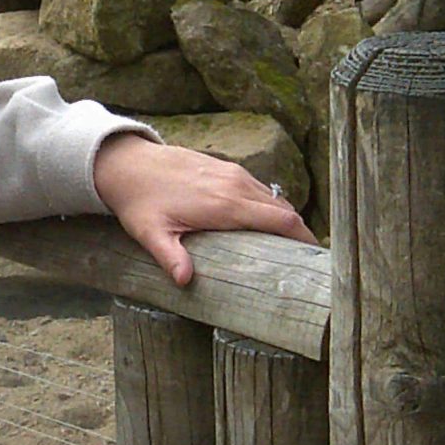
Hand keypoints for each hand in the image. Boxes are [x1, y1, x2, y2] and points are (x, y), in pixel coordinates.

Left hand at [92, 132, 313, 286]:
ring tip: (289, 247)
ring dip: (285, 220)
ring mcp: (233, 174)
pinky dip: (269, 207)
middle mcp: (236, 186)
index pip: (282, 221)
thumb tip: (185, 281)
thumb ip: (170, 256)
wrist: (127, 163)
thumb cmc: (138, 202)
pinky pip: (259, 189)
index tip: (317, 259)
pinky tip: (263, 225)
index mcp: (226, 205)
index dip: (304, 239)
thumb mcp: (150, 233)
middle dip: (301, 234)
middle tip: (309, 261)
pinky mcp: (227, 168)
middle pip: (286, 210)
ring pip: (274, 198)